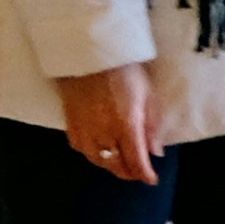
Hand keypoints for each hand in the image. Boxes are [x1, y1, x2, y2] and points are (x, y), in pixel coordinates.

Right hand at [55, 62, 159, 183]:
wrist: (90, 45)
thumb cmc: (125, 68)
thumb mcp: (148, 93)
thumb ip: (152, 125)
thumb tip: (155, 152)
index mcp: (127, 124)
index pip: (136, 162)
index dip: (145, 175)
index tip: (151, 178)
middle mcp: (104, 130)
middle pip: (116, 164)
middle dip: (129, 172)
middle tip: (136, 171)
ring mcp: (84, 124)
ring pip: (96, 158)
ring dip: (109, 164)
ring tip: (117, 161)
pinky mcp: (69, 116)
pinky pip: (77, 144)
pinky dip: (89, 152)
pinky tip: (96, 148)